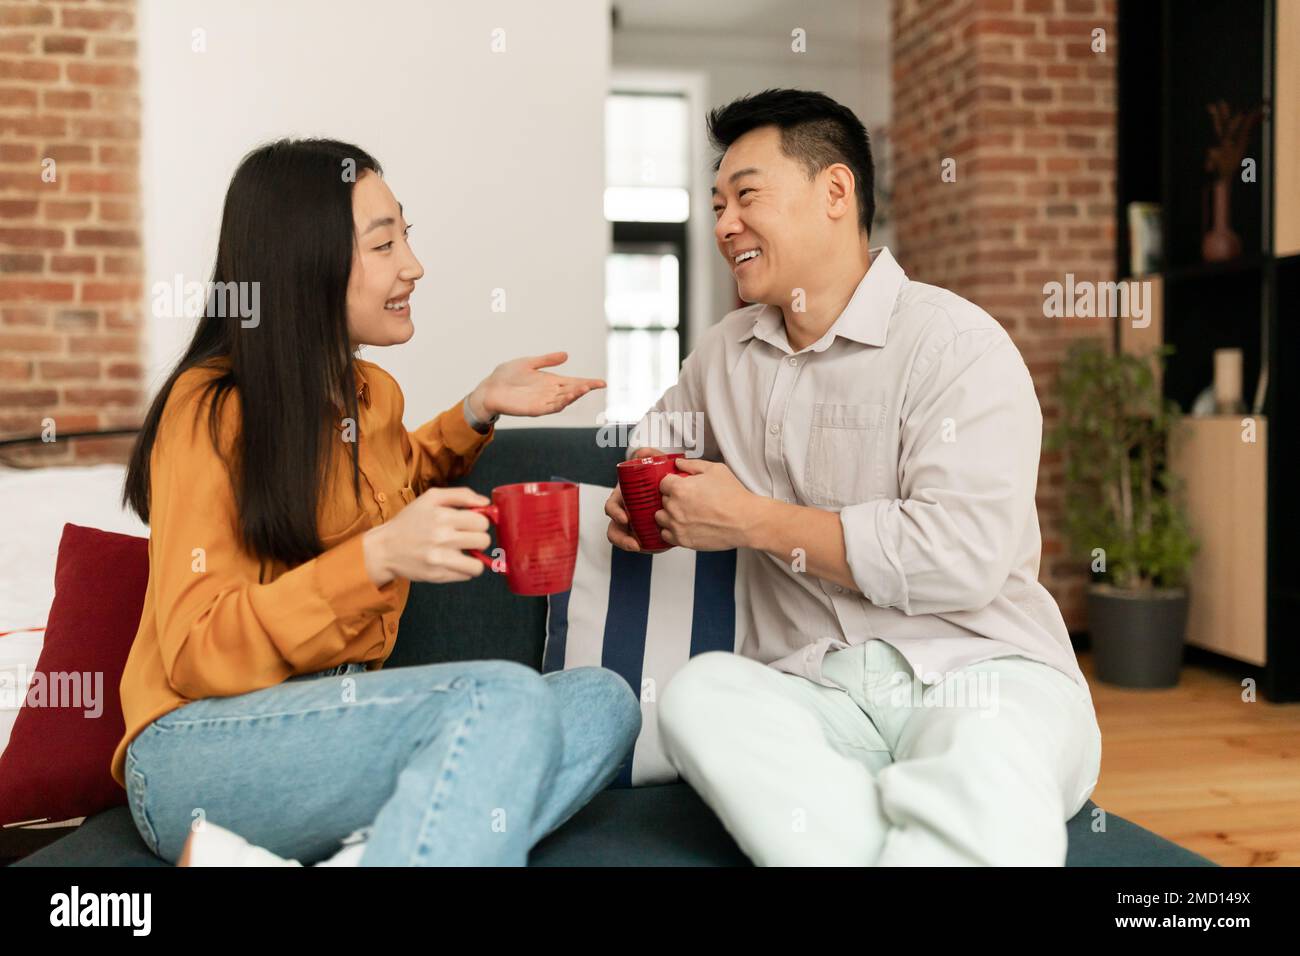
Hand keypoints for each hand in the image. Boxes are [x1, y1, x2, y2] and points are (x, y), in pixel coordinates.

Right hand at [362, 486, 491, 584]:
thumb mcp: (431, 498)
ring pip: (478, 564)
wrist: (385, 548)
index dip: (479, 523)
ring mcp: (440, 559)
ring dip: (474, 558)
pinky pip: (466, 576)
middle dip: (478, 539)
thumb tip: (486, 502)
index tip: (470, 525)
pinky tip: (453, 562)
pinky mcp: (437, 576)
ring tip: (463, 553)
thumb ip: (461, 495)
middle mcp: (442, 537)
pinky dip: (463, 569)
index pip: (482, 522)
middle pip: (484, 541)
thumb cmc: (410, 522)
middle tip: (465, 538)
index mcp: (443, 516)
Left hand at [469, 352, 604, 419]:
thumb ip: (547, 360)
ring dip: (574, 396)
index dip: (588, 383)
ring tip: (583, 388)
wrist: (489, 388)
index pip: (574, 383)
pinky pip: (550, 408)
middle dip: (583, 389)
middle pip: (571, 392)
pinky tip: (567, 398)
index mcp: (551, 382)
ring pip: (563, 400)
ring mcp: (543, 402)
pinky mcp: (534, 409)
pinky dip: (560, 403)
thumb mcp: (529, 363)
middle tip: (594, 384)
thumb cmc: (507, 376)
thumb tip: (566, 355)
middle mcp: (549, 393)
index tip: (601, 382)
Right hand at [605, 447, 665, 551]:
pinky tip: (661, 546)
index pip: (611, 507)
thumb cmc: (654, 475)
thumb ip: (647, 453)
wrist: (668, 486)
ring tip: (644, 548)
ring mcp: (634, 525)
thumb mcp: (651, 463)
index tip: (625, 518)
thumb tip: (642, 452)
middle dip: (621, 539)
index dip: (615, 513)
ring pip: (628, 540)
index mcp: (622, 498)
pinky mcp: (647, 534)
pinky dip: (650, 547)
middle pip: (615, 530)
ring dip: (633, 547)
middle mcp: (625, 513)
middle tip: (634, 543)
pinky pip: (645, 544)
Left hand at [655, 459, 756, 550]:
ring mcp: (677, 525)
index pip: (663, 482)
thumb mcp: (715, 470)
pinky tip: (683, 525)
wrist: (746, 521)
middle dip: (672, 497)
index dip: (672, 482)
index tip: (679, 484)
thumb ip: (692, 464)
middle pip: (662, 499)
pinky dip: (671, 530)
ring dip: (668, 514)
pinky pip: (666, 535)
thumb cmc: (734, 497)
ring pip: (660, 517)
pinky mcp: (682, 540)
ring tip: (683, 513)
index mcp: (680, 488)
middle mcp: (675, 507)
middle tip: (687, 498)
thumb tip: (679, 463)